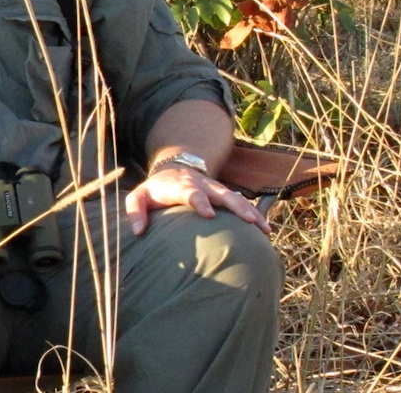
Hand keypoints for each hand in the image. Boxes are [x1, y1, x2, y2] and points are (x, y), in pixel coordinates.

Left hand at [124, 166, 270, 235]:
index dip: (200, 201)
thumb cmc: (155, 190)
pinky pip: (242, 203)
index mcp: (180, 186)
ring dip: (251, 212)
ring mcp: (216, 189)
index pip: (191, 192)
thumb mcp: (139, 196)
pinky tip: (265, 229)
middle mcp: (202, 186)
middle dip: (235, 206)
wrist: (174, 170)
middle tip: (248, 221)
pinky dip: (254, 214)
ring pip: (236, 198)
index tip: (208, 214)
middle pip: (222, 194)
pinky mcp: (224, 195)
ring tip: (264, 229)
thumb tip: (138, 231)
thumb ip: (136, 211)